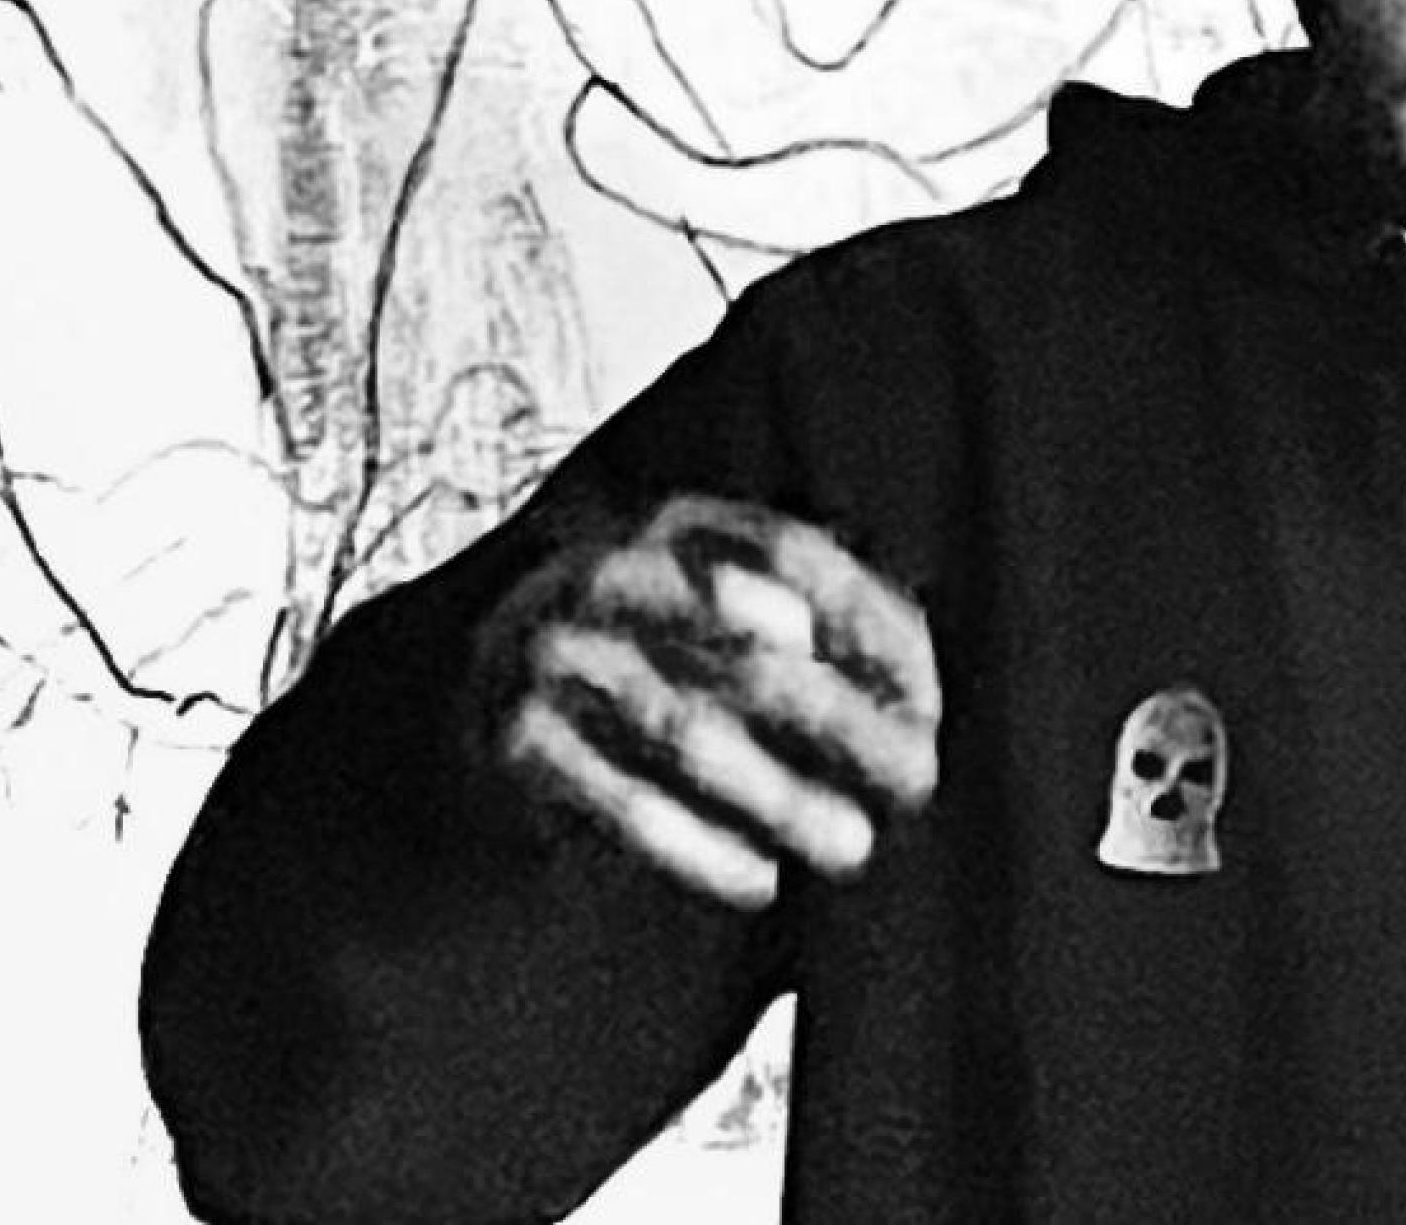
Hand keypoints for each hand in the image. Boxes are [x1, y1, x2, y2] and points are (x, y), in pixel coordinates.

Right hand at [474, 493, 940, 909]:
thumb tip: (913, 698)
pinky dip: (693, 845)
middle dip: (843, 725)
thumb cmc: (650, 648)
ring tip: (852, 845)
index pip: (794, 556)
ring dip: (778, 796)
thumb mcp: (717, 603)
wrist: (474, 683)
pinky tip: (758, 880)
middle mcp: (612, 575)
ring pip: (687, 730)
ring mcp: (557, 655)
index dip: (870, 624)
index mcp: (677, 526)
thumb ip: (813, 625)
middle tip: (916, 781)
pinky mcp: (518, 740)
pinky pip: (617, 800)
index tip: (931, 696)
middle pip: (749, 652)